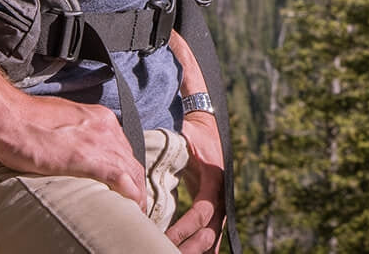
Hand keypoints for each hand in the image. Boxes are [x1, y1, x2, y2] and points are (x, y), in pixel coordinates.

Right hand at [0, 93, 145, 209]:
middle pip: (132, 162)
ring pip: (131, 171)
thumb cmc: (26, 121)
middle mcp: (106, 126)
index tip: (128, 187)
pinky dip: (129, 195)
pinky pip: (119, 178)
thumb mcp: (63, 123)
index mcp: (100, 118)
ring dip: (136, 194)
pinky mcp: (87, 157)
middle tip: (136, 206)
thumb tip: (80, 152)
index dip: (129, 171)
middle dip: (137, 185)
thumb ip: (79, 135)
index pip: (124, 150)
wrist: (9, 116)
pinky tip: (132, 208)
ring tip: (135, 212)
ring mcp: (99, 140)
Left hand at [166, 110, 224, 252]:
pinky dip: (204, 246)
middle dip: (192, 246)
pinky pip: (212, 229)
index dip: (186, 228)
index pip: (203, 211)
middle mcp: (221, 192)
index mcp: (214, 177)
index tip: (167, 237)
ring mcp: (221, 200)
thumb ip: (169, 141)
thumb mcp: (181, 135)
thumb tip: (147, 144)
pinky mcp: (216, 205)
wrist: (207, 127)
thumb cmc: (191, 132)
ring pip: (214, 233)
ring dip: (199, 250)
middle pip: (211, 229)